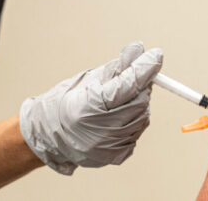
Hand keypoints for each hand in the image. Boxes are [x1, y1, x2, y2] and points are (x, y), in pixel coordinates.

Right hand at [19, 42, 162, 174]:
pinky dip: (132, 122)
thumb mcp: (90, 79)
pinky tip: (116, 120)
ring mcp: (108, 147)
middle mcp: (99, 130)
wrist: (51, 136)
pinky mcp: (116, 157)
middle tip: (133, 80)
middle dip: (142, 87)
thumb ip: (118, 67)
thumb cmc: (69, 102)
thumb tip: (140, 50)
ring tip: (118, 103)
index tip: (156, 55)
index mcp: (88, 106)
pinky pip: (137, 133)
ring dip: (138, 105)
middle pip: (139, 102)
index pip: (126, 85)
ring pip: (142, 117)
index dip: (143, 69)